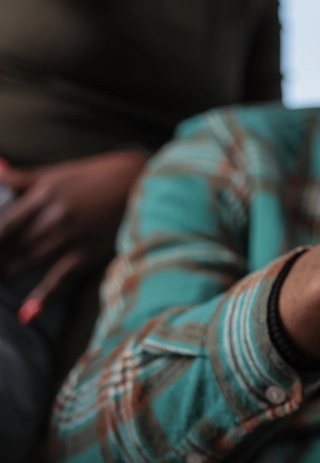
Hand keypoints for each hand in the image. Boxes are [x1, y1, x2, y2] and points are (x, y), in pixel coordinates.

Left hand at [0, 150, 147, 312]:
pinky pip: (60, 279)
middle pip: (10, 247)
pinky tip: (27, 312)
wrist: (139, 182)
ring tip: (2, 278)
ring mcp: (71, 237)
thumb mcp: (57, 173)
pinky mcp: (88, 253)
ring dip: (7, 275)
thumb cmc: (95, 176)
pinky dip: (43, 297)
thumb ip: (22, 178)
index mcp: (43, 194)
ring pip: (26, 264)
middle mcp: (54, 217)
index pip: (2, 225)